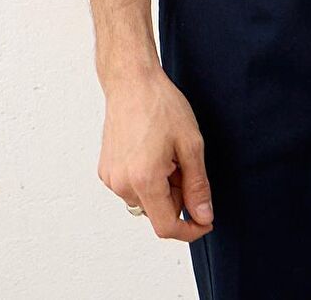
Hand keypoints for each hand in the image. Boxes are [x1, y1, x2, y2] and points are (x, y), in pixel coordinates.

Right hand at [97, 65, 214, 241]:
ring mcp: (111, 178)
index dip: (190, 229)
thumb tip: (203, 216)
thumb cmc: (160, 105)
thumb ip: (198, 186)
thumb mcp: (191, 144)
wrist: (131, 82)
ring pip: (145, 200)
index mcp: (144, 180)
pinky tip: (151, 151)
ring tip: (166, 153)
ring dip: (161, 187)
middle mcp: (122, 184)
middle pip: (157, 213)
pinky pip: (132, 188)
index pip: (166, 227)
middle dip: (177, 197)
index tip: (205, 220)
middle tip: (184, 163)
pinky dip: (146, 179)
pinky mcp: (105, 170)